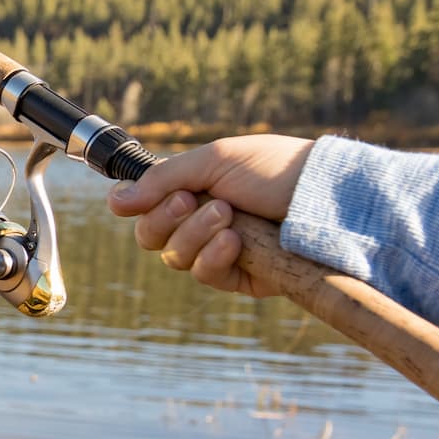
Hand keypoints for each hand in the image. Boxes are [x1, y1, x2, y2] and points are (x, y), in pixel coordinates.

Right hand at [105, 134, 314, 297]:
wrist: (324, 195)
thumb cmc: (273, 168)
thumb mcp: (213, 161)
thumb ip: (160, 181)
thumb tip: (114, 201)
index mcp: (192, 190)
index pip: (145, 210)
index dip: (146, 206)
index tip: (169, 194)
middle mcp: (202, 222)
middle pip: (152, 237)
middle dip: (169, 219)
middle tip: (195, 201)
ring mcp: (221, 251)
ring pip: (176, 258)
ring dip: (196, 234)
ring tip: (228, 215)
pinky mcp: (242, 278)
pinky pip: (206, 276)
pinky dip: (213, 257)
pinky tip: (235, 241)